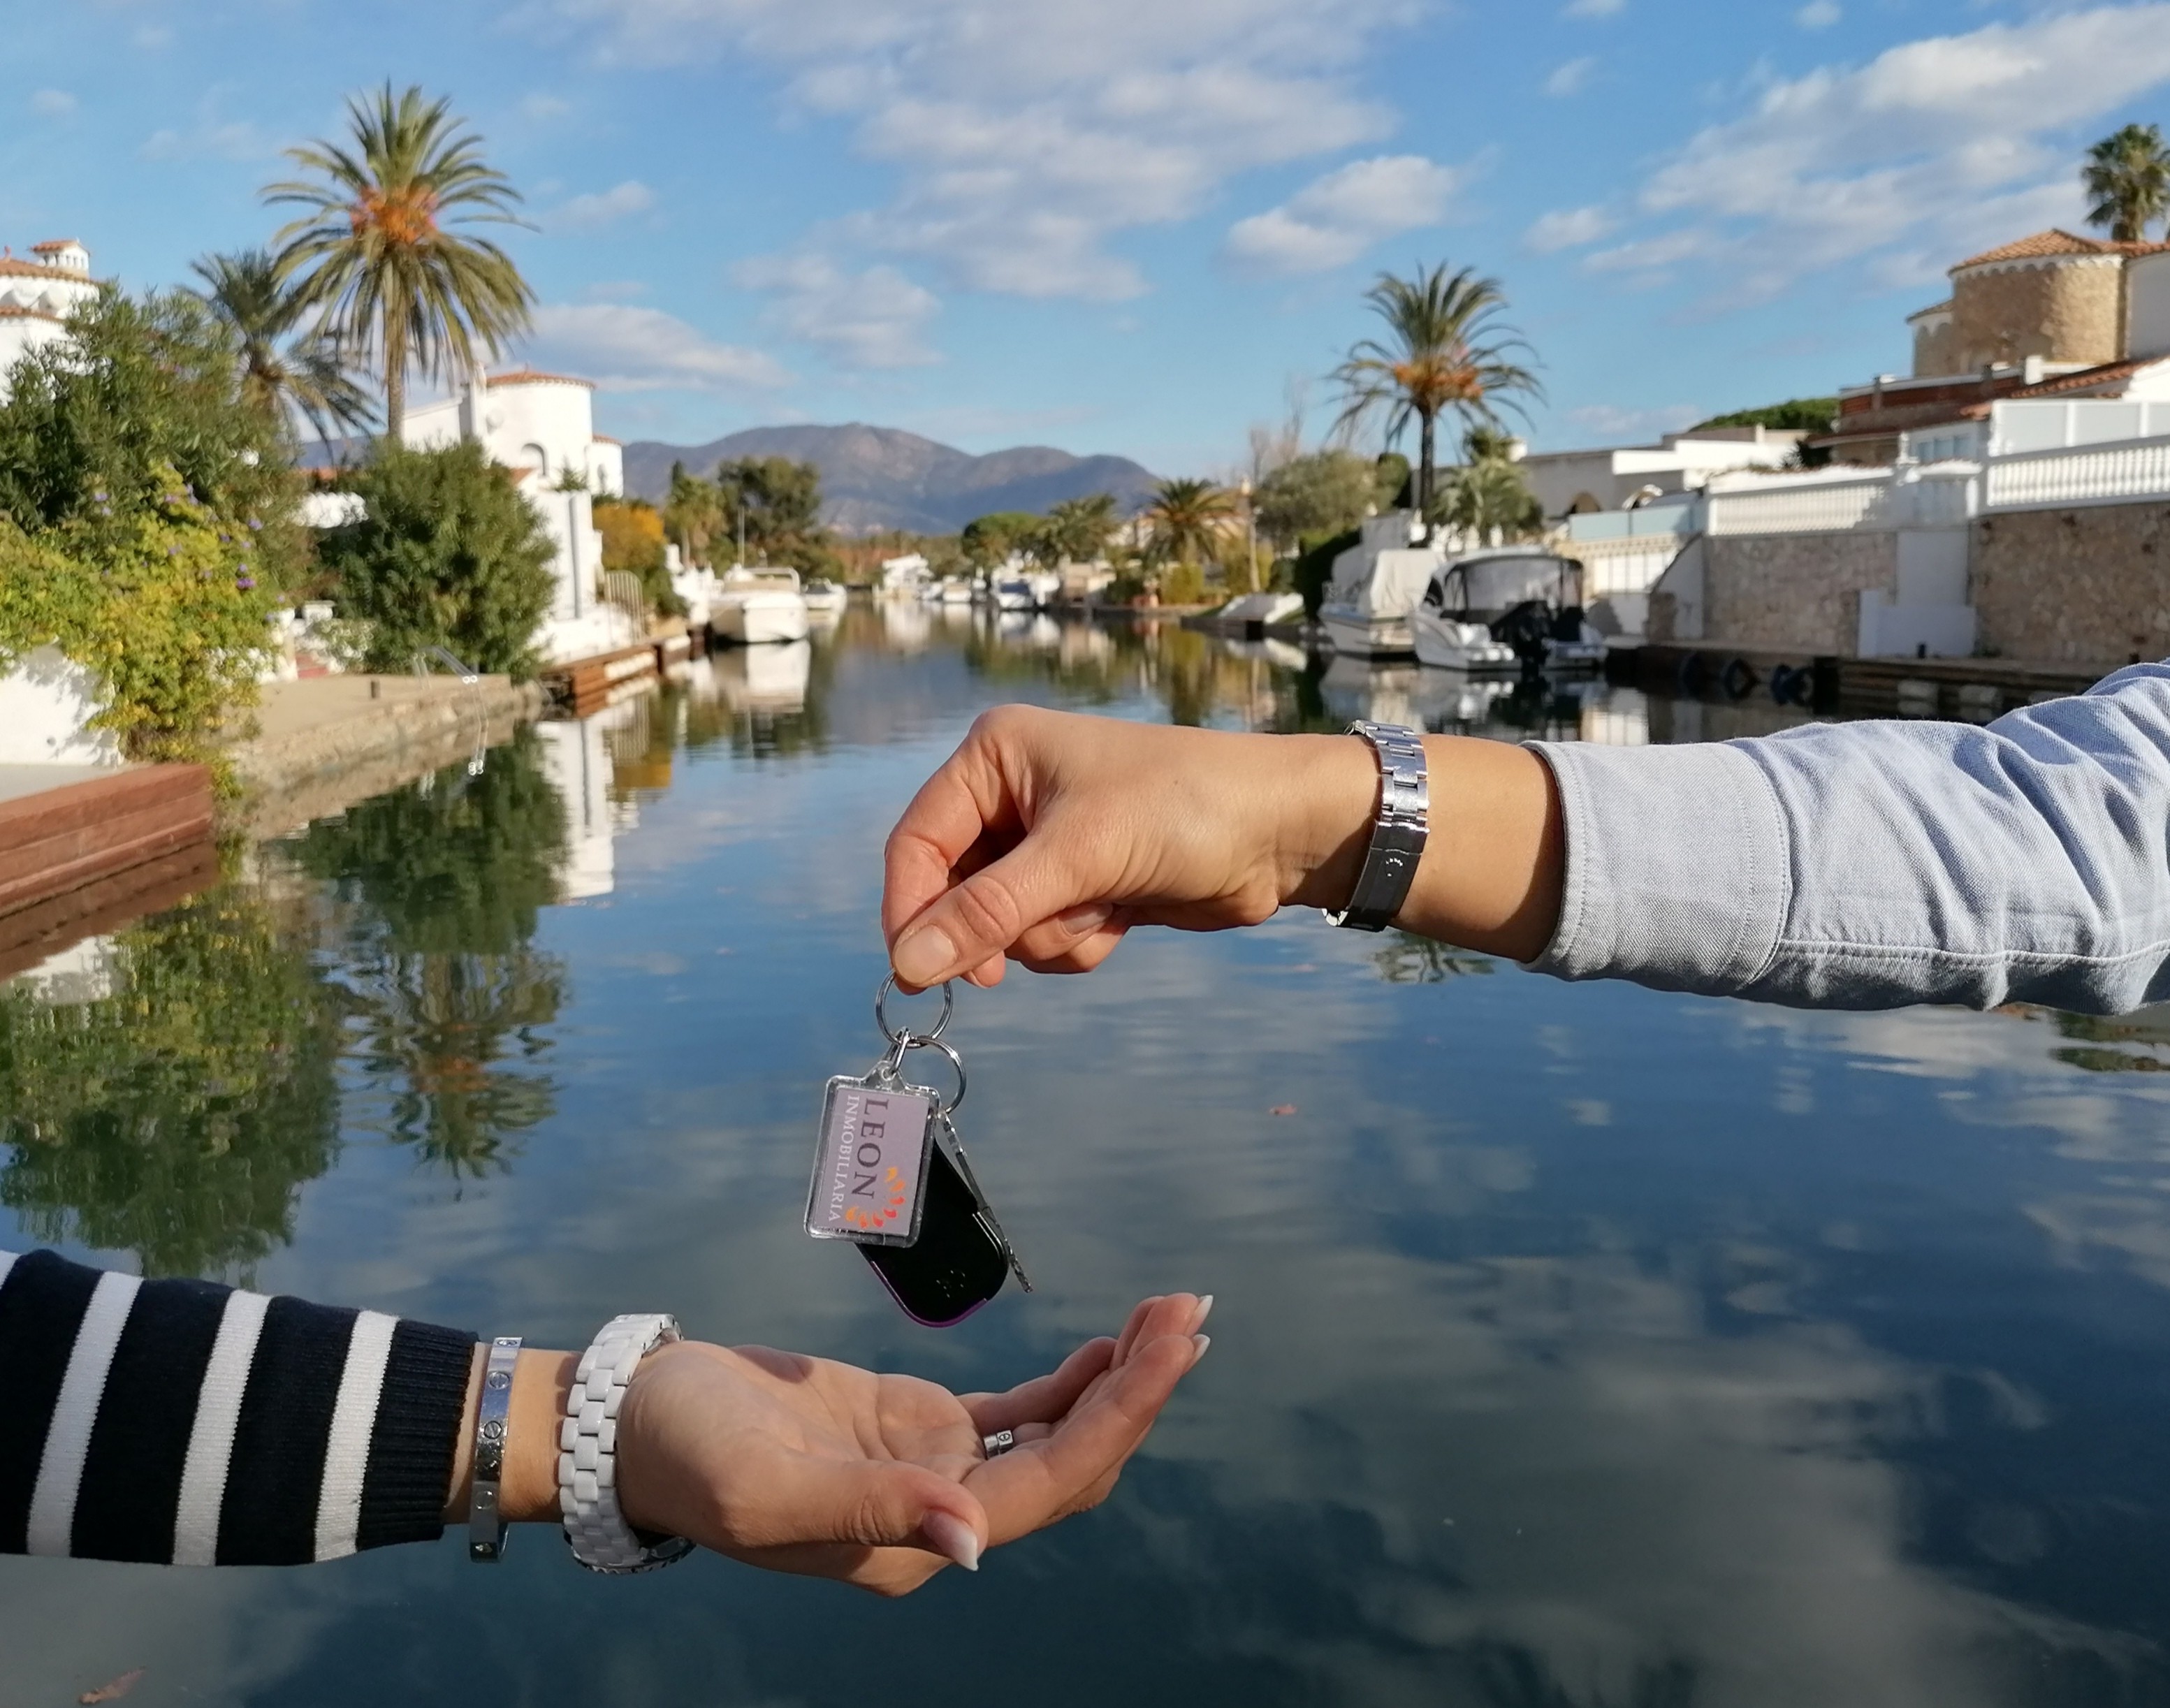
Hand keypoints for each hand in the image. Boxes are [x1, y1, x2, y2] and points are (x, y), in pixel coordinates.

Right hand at [611, 1292, 1211, 1594]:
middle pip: (1074, 1462)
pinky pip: (1020, 1414)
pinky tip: (1114, 1345)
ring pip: (1058, 1436)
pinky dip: (1072, 1381)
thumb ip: (871, 1508)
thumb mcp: (765, 1484)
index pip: (1050, 1483)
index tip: (1170, 1349)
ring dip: (1119, 1381)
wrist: (640, 1421)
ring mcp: (934, 1470)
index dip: (1119, 1418)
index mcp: (911, 1543)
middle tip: (1192, 1311)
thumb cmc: (689, 1451)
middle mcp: (939, 1517)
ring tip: (1174, 1315)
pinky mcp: (921, 1430)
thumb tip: (975, 1542)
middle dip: (1140, 1390)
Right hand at [883, 706, 1378, 987]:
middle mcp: (1011, 795)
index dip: (911, 910)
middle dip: (998, 927)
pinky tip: (1120, 918)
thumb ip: (989, 911)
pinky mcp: (1081, 885)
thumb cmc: (1185, 808)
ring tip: (1103, 910)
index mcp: (995, 757)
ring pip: (1000, 925)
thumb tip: (907, 965)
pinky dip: (1075, 942)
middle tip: (1009, 964)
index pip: (918, 843)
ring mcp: (1046, 844)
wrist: (1280, 833)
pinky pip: (1041, 938)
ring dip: (1047, 936)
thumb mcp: (1080, 855)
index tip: (916, 973)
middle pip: (953, 892)